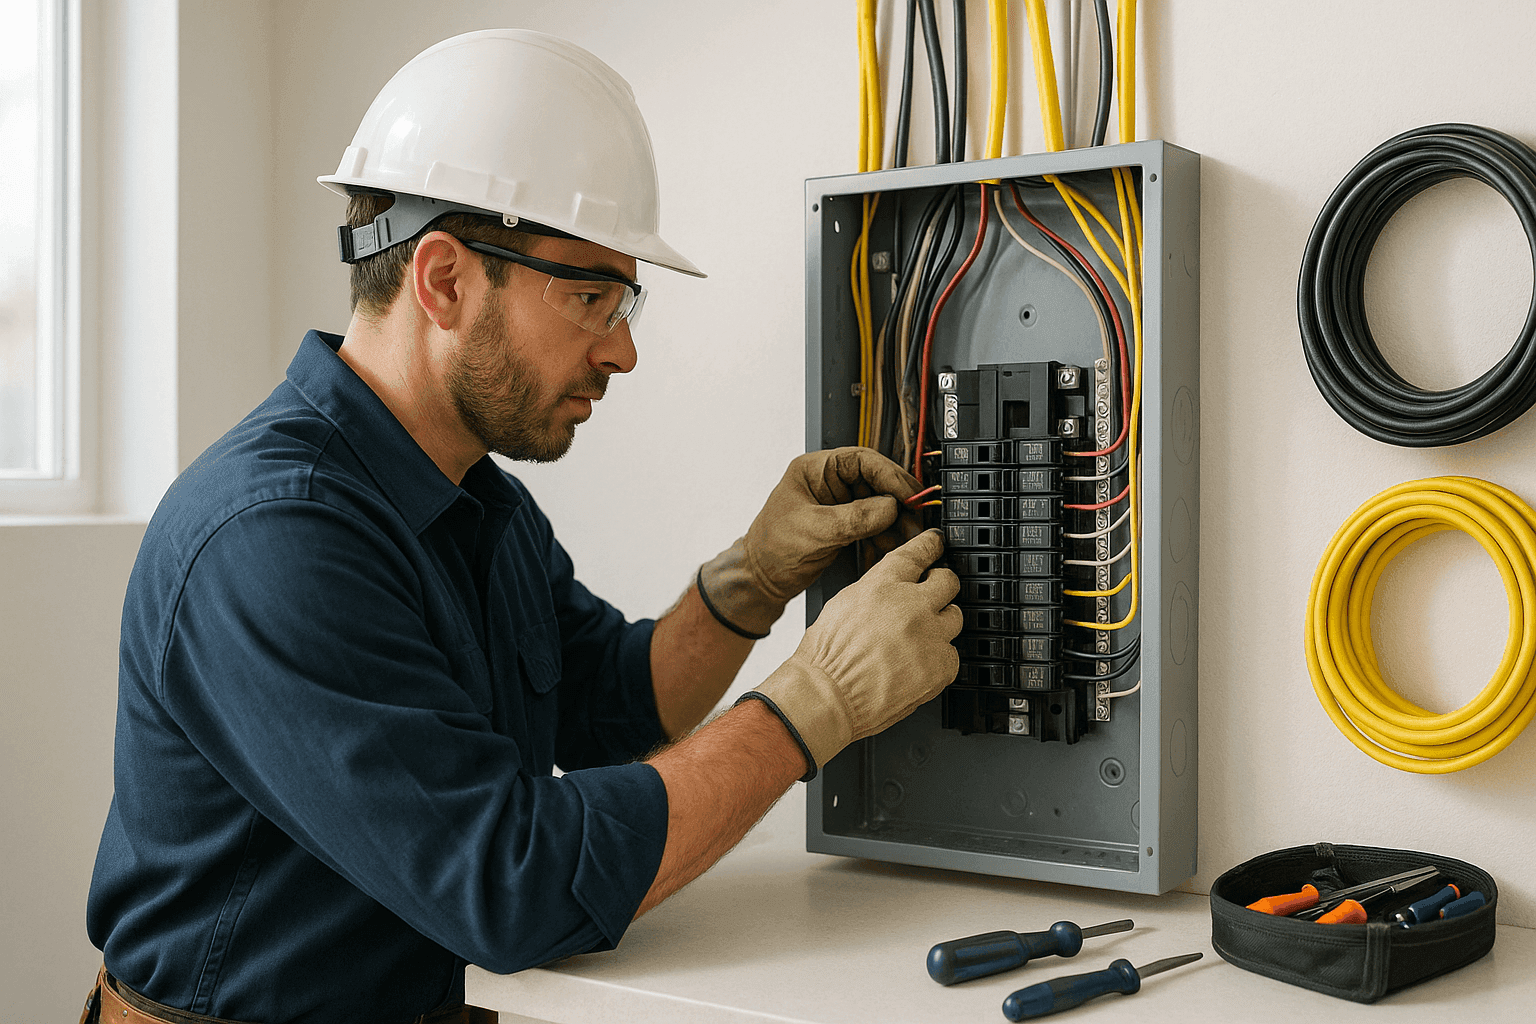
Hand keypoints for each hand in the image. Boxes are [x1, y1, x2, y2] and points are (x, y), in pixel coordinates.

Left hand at [698, 447, 921, 636]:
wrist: (762, 581)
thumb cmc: (771, 549)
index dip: (890, 476)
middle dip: (898, 502)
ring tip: (908, 538)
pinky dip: (885, 537)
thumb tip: (890, 507)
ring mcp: (838, 504)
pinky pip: (874, 525)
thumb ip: (853, 518)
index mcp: (815, 469)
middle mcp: (829, 482)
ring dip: (895, 522)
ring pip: (879, 505)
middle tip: (916, 519)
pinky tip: (892, 548)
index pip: (862, 461)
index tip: (909, 495)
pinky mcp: (845, 525)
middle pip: (876, 482)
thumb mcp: (813, 531)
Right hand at [742, 529, 961, 775]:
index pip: (919, 552)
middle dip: (941, 585)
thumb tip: (894, 588)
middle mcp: (911, 605)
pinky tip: (919, 665)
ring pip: (955, 617)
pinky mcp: (940, 666)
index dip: (931, 545)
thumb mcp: (843, 603)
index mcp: (883, 585)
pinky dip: (939, 659)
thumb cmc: (826, 656)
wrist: (828, 696)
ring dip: (940, 624)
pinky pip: (952, 655)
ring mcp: (929, 635)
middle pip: (948, 581)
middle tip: (933, 595)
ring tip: (920, 639)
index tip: (936, 544)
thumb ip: (876, 590)